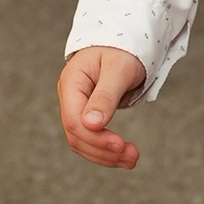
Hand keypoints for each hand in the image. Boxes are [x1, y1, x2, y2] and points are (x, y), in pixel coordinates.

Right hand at [59, 45, 147, 169]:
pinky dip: (106, 150)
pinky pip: (91, 139)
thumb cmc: (122, 51)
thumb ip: (105, 96)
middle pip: (76, 135)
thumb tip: (91, 125)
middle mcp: (69, 97)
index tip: (120, 145)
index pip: (74, 120)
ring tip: (133, 159)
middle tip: (133, 157)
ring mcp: (76, 107)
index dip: (96, 138)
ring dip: (106, 155)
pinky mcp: (87, 115)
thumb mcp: (118, 70)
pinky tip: (123, 155)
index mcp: (71, 82)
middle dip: (104, 150)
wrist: (123, 44)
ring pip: (82, 141)